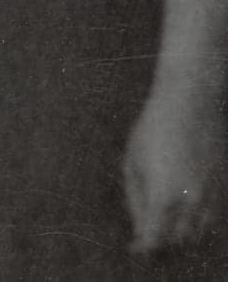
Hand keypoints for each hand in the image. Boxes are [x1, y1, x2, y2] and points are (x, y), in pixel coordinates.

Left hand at [124, 80, 226, 253]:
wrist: (192, 103)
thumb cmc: (153, 128)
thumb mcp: (132, 161)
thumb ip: (135, 199)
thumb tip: (139, 228)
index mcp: (163, 195)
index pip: (156, 240)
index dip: (144, 248)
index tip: (134, 247)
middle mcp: (192, 200)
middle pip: (178, 243)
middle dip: (163, 246)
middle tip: (148, 237)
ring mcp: (213, 196)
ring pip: (200, 235)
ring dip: (182, 236)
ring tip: (165, 224)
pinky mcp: (225, 189)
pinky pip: (214, 220)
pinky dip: (199, 224)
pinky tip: (184, 212)